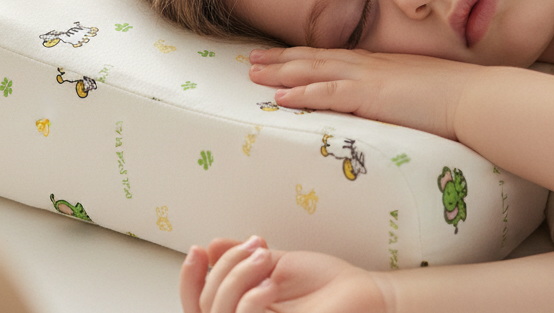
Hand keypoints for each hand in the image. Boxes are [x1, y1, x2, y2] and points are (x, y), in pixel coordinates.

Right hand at [179, 236, 389, 312]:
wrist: (365, 295)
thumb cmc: (325, 284)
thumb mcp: (278, 265)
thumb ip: (243, 259)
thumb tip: (211, 246)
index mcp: (241, 310)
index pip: (197, 306)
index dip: (188, 281)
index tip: (199, 249)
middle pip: (203, 307)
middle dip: (222, 269)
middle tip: (256, 247)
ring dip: (234, 278)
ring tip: (264, 257)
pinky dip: (250, 299)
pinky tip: (270, 284)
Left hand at [249, 47, 483, 139]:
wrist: (472, 97)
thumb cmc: (451, 97)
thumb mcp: (416, 91)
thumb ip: (395, 95)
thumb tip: (384, 105)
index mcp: (377, 64)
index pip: (331, 58)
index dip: (301, 56)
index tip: (278, 56)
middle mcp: (368, 65)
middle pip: (314, 59)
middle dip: (280, 60)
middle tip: (251, 60)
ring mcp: (368, 77)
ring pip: (314, 71)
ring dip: (281, 73)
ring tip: (253, 74)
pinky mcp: (372, 95)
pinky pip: (329, 94)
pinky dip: (303, 94)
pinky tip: (281, 98)